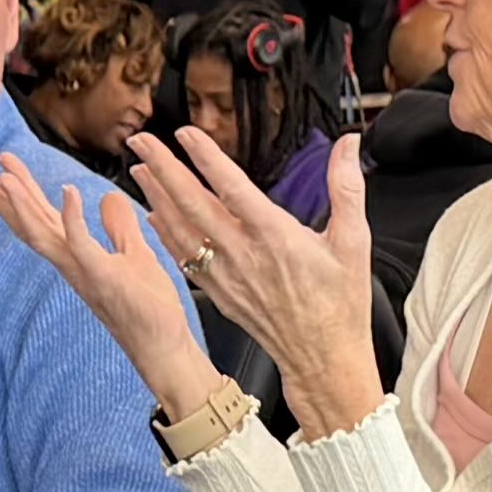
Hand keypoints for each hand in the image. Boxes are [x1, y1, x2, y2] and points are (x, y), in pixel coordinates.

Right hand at [0, 152, 219, 414]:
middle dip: (3, 198)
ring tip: (4, 177)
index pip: (41, 219)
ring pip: (42, 233)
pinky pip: (81, 244)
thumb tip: (107, 197)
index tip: (2, 166)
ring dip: (21, 205)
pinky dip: (72, 217)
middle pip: (29, 225)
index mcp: (77, 256)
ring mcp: (83, 271)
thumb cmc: (149, 306)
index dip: (20, 193)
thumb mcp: (136, 253)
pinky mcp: (103, 277)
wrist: (162, 345)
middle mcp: (71, 263)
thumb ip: (119, 226)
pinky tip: (68, 190)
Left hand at [125, 129, 384, 437]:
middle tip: (140, 141)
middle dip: (164, 169)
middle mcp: (243, 255)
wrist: (322, 357)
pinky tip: (153, 216)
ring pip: (181, 230)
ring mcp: (226, 276)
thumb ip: (347, 187)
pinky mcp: (218, 293)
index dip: (205, 158)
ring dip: (157, 197)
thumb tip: (348, 144)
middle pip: (193, 205)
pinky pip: (185, 257)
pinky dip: (166, 234)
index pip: (232, 188)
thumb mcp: (353, 241)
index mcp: (275, 237)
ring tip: (138, 170)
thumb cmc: (340, 303)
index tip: (185, 133)